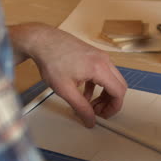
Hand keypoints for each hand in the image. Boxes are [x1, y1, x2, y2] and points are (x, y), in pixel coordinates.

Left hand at [9, 23, 126, 127]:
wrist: (41, 40)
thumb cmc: (51, 59)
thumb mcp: (65, 89)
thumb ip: (80, 107)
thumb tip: (90, 120)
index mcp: (99, 68)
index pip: (118, 92)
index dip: (113, 108)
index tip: (104, 115)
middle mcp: (103, 60)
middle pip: (118, 86)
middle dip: (110, 102)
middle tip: (97, 112)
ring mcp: (100, 56)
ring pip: (112, 80)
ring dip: (104, 94)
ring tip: (90, 104)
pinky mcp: (94, 55)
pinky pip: (103, 73)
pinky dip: (98, 86)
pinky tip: (85, 93)